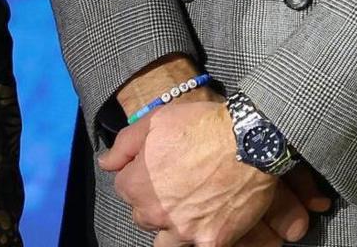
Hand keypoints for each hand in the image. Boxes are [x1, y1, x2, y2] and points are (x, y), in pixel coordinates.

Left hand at [99, 93, 306, 246]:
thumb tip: (105, 163)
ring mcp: (183, 230)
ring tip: (191, 209)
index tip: (160, 166)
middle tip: (179, 185)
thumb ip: (124, 145)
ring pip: (165, 242)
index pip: (124, 189)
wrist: (251, 138)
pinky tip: (207, 228)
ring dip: (172, 228)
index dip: (141, 174)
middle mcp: (155, 213)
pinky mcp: (211, 241)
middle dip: (155, 202)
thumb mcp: (156, 121)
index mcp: (137, 185)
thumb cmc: (203, 125)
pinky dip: (199, 240)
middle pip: (143, 216)